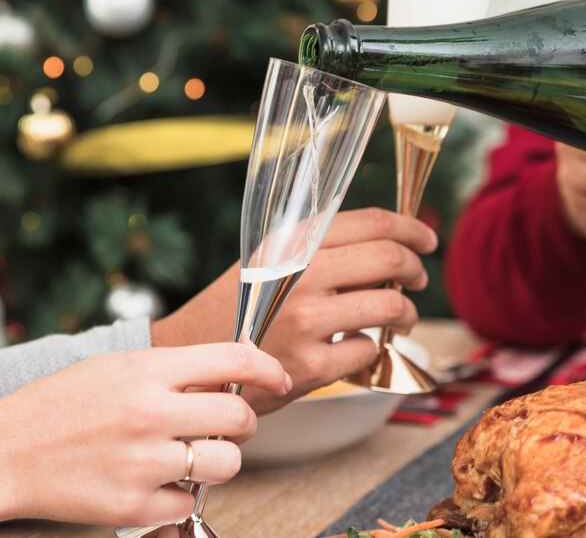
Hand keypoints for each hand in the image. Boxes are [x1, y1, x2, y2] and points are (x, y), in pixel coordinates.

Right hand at [0, 343, 288, 525]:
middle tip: (228, 423)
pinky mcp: (132, 505)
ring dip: (221, 459)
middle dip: (244, 420)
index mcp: (148, 370)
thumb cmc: (65, 403)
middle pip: (238, 415)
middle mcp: (149, 412)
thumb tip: (229, 380)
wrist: (7, 450)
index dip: (268, 368)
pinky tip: (157, 479)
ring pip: (226, 463)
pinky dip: (182, 492)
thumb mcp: (120, 367)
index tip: (279, 379)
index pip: (232, 359)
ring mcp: (142, 462)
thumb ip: (176, 369)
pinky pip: (188, 501)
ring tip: (195, 454)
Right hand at [153, 208, 437, 413]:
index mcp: (291, 241)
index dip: (411, 228)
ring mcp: (305, 321)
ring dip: (407, 313)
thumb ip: (319, 246)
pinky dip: (373, 347)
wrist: (196, 354)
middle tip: (417, 278)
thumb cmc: (240, 304)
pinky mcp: (309, 366)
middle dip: (416, 269)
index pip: (371, 222)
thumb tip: (387, 243)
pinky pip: (368, 349)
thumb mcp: (270, 260)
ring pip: (390, 306)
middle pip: (389, 259)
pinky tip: (359, 346)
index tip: (426, 240)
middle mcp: (299, 274)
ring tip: (400, 318)